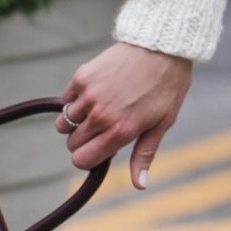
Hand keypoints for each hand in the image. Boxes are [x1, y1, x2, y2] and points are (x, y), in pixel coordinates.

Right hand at [58, 41, 194, 186]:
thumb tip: (140, 185)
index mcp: (120, 132)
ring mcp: (89, 95)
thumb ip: (145, 154)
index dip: (88, 159)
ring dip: (76, 121)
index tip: (98, 150)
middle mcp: (101, 116)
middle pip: (72, 144)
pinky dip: (74, 100)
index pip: (83, 160)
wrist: (161, 45)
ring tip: (96, 110)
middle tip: (102, 128)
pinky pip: (66, 98)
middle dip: (84, 141)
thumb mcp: (162, 123)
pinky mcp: (82, 77)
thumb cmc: (166, 86)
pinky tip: (94, 92)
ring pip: (64, 123)